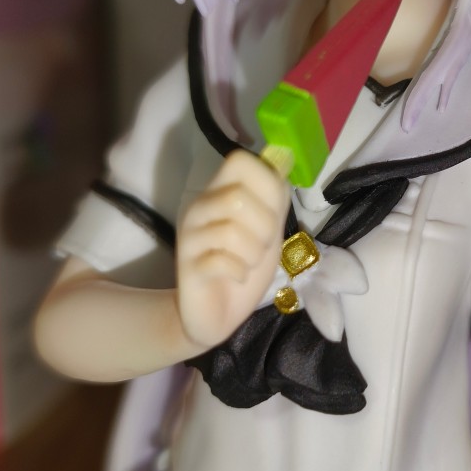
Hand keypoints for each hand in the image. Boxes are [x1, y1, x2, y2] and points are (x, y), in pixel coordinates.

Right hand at [176, 151, 289, 351]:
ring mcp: (190, 237)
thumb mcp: (268, 228)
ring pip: (231, 231)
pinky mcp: (188, 267)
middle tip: (260, 245)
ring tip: (247, 263)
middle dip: (264, 227)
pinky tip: (235, 277)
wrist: (217, 314)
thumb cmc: (243, 266)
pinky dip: (239, 273)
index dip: (266, 184)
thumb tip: (283, 157)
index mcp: (219, 193)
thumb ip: (273, 196)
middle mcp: (200, 209)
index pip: (240, 160)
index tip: (271, 212)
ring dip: (253, 254)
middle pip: (238, 198)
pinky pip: (221, 261)